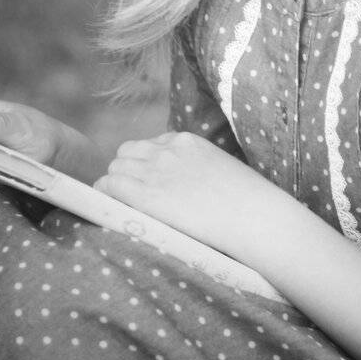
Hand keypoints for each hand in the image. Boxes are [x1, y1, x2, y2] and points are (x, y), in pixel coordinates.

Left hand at [96, 131, 278, 257]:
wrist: (254, 218)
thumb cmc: (248, 204)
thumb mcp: (221, 171)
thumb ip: (198, 170)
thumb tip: (188, 188)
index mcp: (187, 141)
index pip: (149, 145)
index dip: (145, 166)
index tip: (150, 184)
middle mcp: (167, 150)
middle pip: (127, 153)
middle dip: (128, 173)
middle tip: (135, 198)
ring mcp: (155, 170)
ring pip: (116, 168)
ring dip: (117, 185)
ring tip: (125, 207)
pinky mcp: (146, 194)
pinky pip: (109, 186)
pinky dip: (106, 196)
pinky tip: (112, 210)